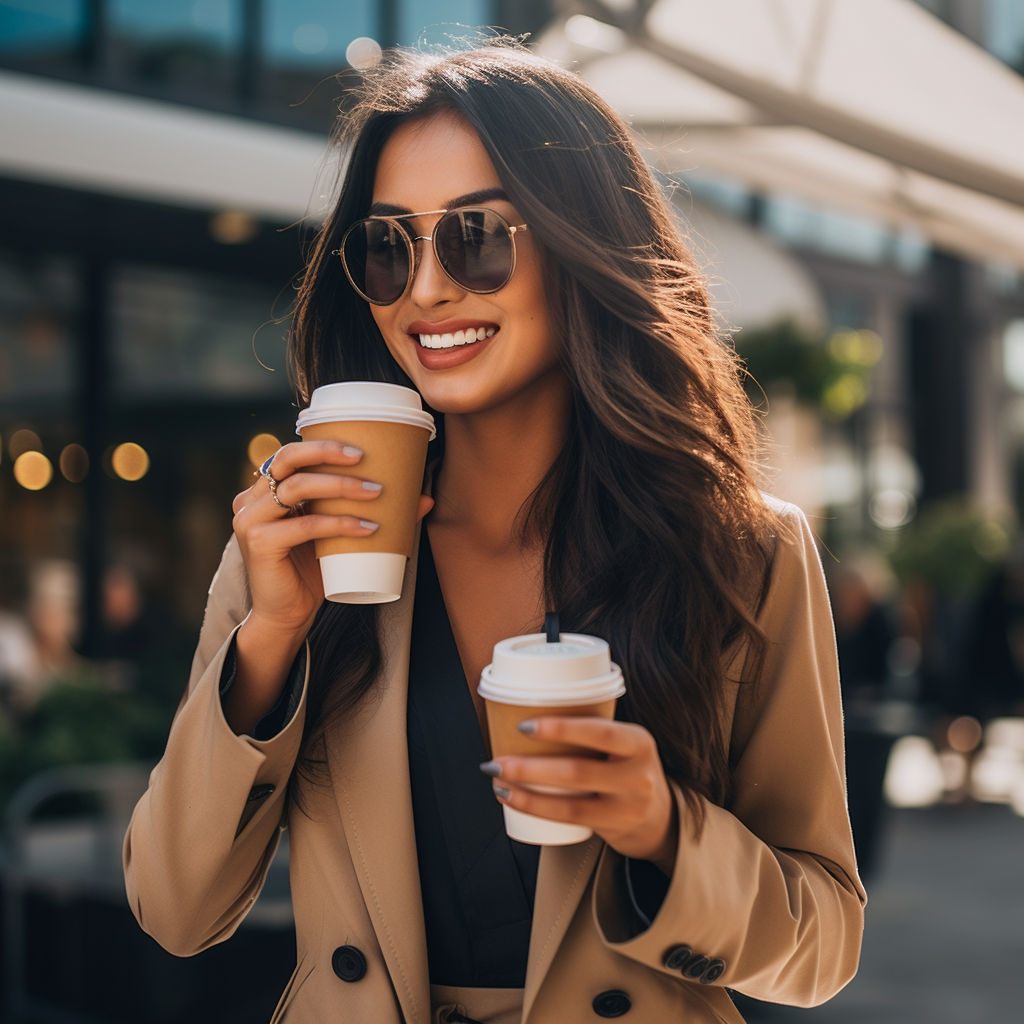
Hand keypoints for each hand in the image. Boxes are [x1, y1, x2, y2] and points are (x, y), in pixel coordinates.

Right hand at [231, 440, 432, 638]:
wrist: (286, 616)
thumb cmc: (311, 573)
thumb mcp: (338, 536)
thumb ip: (371, 512)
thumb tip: (424, 499)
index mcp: (263, 492)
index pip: (289, 455)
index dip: (320, 445)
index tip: (360, 449)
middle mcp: (250, 500)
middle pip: (287, 460)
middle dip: (326, 453)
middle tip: (363, 459)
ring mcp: (250, 520)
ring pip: (298, 488)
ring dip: (341, 486)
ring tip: (375, 493)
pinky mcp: (260, 543)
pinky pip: (305, 524)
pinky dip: (339, 523)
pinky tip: (367, 527)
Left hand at [484, 718, 678, 874]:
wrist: (660, 817)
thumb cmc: (625, 768)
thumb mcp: (623, 743)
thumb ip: (590, 729)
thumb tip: (528, 705)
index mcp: (638, 741)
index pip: (600, 732)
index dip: (561, 729)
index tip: (524, 726)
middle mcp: (638, 774)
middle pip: (578, 771)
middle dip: (530, 767)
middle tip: (497, 760)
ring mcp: (628, 805)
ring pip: (570, 802)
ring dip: (527, 792)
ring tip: (498, 780)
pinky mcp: (615, 828)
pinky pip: (570, 820)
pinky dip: (537, 809)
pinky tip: (514, 800)